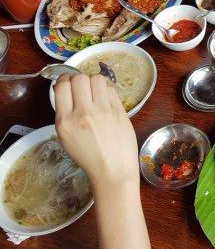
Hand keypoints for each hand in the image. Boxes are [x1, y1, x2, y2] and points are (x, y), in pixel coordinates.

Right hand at [54, 74, 139, 190]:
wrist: (113, 170)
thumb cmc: (90, 157)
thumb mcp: (66, 137)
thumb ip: (65, 114)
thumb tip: (67, 91)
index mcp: (65, 121)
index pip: (61, 86)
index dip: (64, 80)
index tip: (67, 83)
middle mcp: (83, 113)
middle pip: (79, 78)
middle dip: (78, 79)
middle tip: (82, 87)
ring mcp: (103, 111)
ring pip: (97, 79)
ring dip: (94, 82)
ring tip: (95, 92)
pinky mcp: (120, 111)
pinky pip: (111, 89)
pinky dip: (107, 90)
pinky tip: (106, 99)